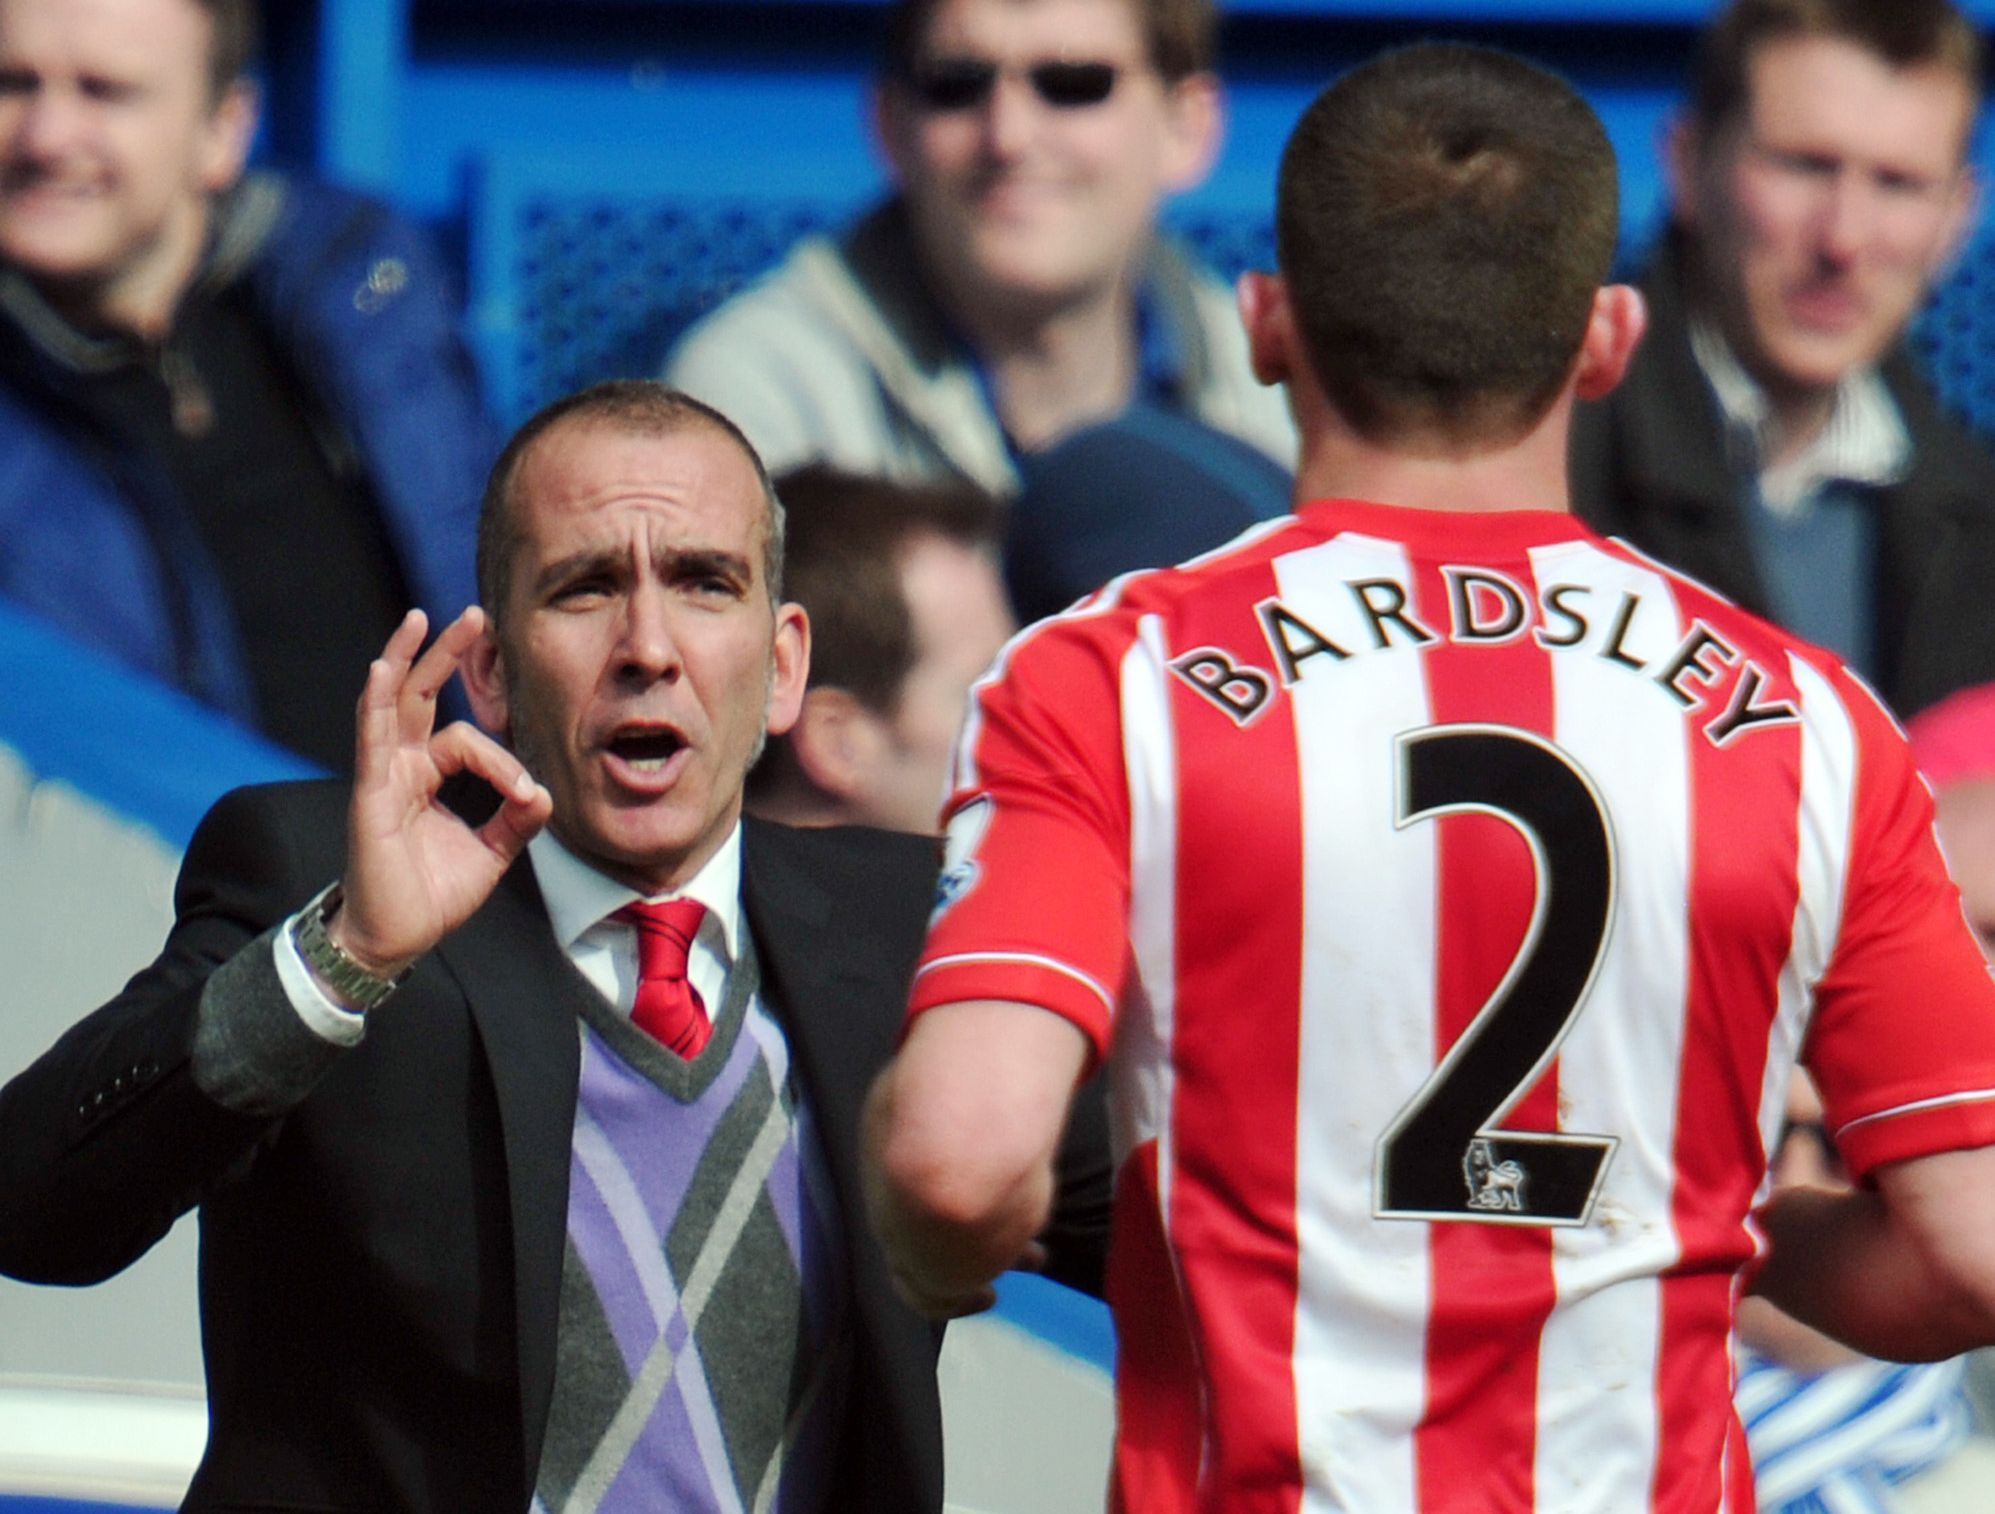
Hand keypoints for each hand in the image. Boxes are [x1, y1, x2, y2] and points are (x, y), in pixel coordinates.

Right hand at [330, 608, 552, 975]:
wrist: (395, 938)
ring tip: (422, 619)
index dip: (504, 763)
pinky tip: (383, 668)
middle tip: (473, 615)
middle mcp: (402, 767)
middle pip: (421, 695)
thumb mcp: (490, 853)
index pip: (468, 741)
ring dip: (409, 659)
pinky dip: (376, 702)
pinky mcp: (370, 794)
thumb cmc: (432, 895)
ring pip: (394, 704)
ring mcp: (382, 776)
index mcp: (428, 776)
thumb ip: (516, 820)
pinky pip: (372, 739)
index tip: (528, 797)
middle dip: (446, 654)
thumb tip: (545, 792)